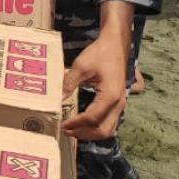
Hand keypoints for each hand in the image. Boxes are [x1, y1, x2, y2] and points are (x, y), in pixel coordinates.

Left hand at [62, 5, 131, 139]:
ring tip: (73, 130)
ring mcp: (120, 104)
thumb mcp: (81, 66)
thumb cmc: (100, 53)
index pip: (92, 118)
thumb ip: (69, 83)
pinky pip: (109, 121)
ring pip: (108, 129)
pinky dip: (96, 127)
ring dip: (91, 133)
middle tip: (66, 131)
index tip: (61, 125)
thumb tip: (58, 99)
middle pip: (104, 130)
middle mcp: (118, 103)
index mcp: (110, 96)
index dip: (76, 124)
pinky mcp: (117, 102)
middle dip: (84, 134)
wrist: (116, 45)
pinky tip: (82, 123)